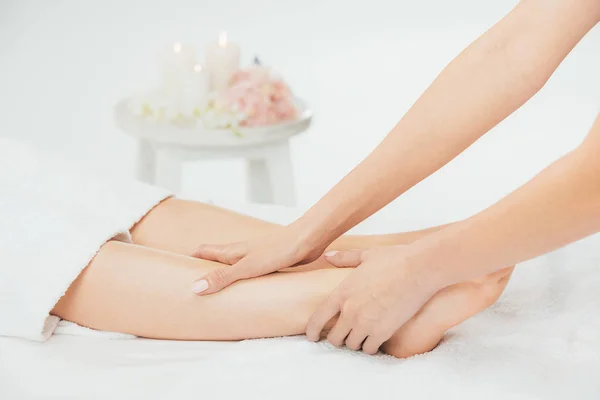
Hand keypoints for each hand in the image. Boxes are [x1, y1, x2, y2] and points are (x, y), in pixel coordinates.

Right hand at [191, 223, 327, 294]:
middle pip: (216, 258)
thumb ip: (223, 278)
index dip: (189, 258)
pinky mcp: (271, 262)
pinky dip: (243, 280)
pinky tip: (248, 290)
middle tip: (192, 284)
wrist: (308, 239)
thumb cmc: (279, 249)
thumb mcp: (247, 267)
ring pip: (233, 265)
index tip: (174, 268)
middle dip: (203, 268)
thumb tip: (195, 288)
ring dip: (223, 274)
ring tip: (216, 291)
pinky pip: (251, 272)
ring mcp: (256, 256)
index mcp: (232, 251)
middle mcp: (241, 251)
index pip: (203, 251)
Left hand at [306, 245, 440, 354]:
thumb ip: (344, 258)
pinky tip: (375, 340)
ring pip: (352, 345)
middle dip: (338, 338)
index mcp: (342, 293)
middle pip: (334, 338)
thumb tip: (327, 256)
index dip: (312, 331)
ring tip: (361, 336)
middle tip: (344, 335)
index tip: (313, 336)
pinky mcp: (383, 332)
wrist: (419, 269)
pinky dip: (371, 347)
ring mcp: (365, 323)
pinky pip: (369, 349)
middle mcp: (350, 311)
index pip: (317, 319)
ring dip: (355, 342)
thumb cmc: (394, 259)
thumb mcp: (365, 256)